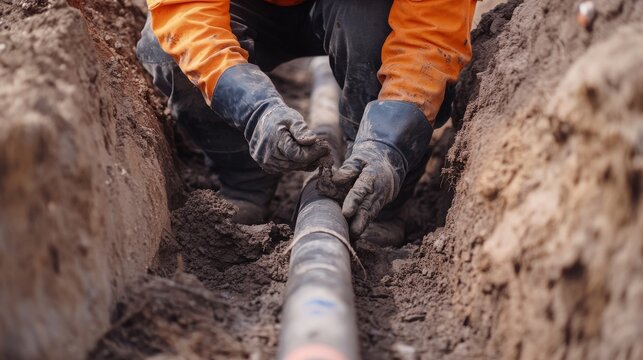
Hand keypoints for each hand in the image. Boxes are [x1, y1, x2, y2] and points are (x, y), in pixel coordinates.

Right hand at [210, 63, 328, 173]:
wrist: (260, 120)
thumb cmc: (280, 117)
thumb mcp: (292, 117)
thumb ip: (301, 129)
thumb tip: (311, 141)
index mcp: (275, 141)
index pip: (299, 155)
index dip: (314, 153)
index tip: (326, 147)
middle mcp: (268, 155)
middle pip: (297, 163)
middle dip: (312, 157)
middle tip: (324, 149)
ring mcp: (266, 163)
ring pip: (293, 168)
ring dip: (305, 161)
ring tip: (313, 151)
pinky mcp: (267, 167)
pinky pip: (286, 169)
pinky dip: (296, 163)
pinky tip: (302, 155)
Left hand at [321, 100, 432, 238]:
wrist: (388, 168)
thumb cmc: (368, 161)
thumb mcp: (359, 158)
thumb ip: (348, 168)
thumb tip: (336, 179)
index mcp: (371, 177)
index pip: (361, 190)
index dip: (354, 202)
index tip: (346, 212)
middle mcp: (376, 191)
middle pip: (367, 207)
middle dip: (361, 221)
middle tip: (353, 232)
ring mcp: (378, 201)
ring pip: (370, 215)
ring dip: (362, 226)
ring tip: (352, 236)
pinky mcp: (376, 208)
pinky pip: (369, 217)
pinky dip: (362, 226)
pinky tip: (353, 236)